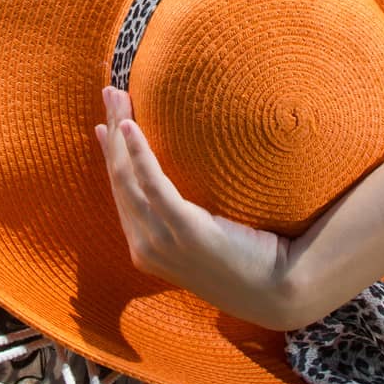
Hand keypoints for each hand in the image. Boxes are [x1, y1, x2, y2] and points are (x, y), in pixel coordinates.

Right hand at [96, 86, 292, 327]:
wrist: (279, 290)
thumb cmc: (249, 260)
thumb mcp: (205, 238)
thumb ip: (184, 217)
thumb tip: (182, 182)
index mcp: (146, 248)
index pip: (119, 193)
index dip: (110, 155)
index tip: (103, 125)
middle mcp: (145, 247)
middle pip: (118, 179)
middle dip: (110, 132)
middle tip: (109, 92)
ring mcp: (162, 243)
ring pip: (128, 178)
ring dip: (120, 132)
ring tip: (117, 97)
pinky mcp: (185, 231)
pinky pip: (154, 187)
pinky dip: (138, 154)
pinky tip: (130, 127)